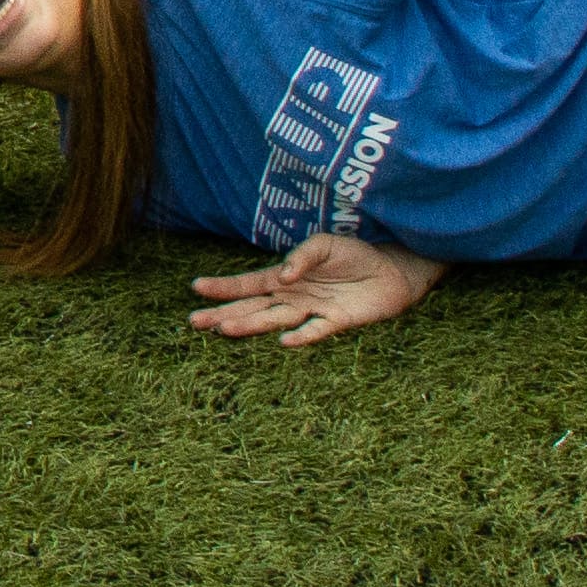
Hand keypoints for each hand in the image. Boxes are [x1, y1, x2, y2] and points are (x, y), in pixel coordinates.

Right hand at [187, 233, 442, 348]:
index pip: (248, 283)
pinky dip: (302, 336)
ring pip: (275, 320)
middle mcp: (292, 298)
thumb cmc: (354, 254)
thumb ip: (302, 257)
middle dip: (224, 312)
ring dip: (250, 325)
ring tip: (224, 329)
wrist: (391, 271)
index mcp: (285, 278)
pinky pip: (316, 331)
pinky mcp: (337, 321)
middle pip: (252, 307)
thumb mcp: (324, 244)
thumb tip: (282, 276)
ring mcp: (312, 311)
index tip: (196, 288)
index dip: (223, 286)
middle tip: (195, 322)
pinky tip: (285, 341)